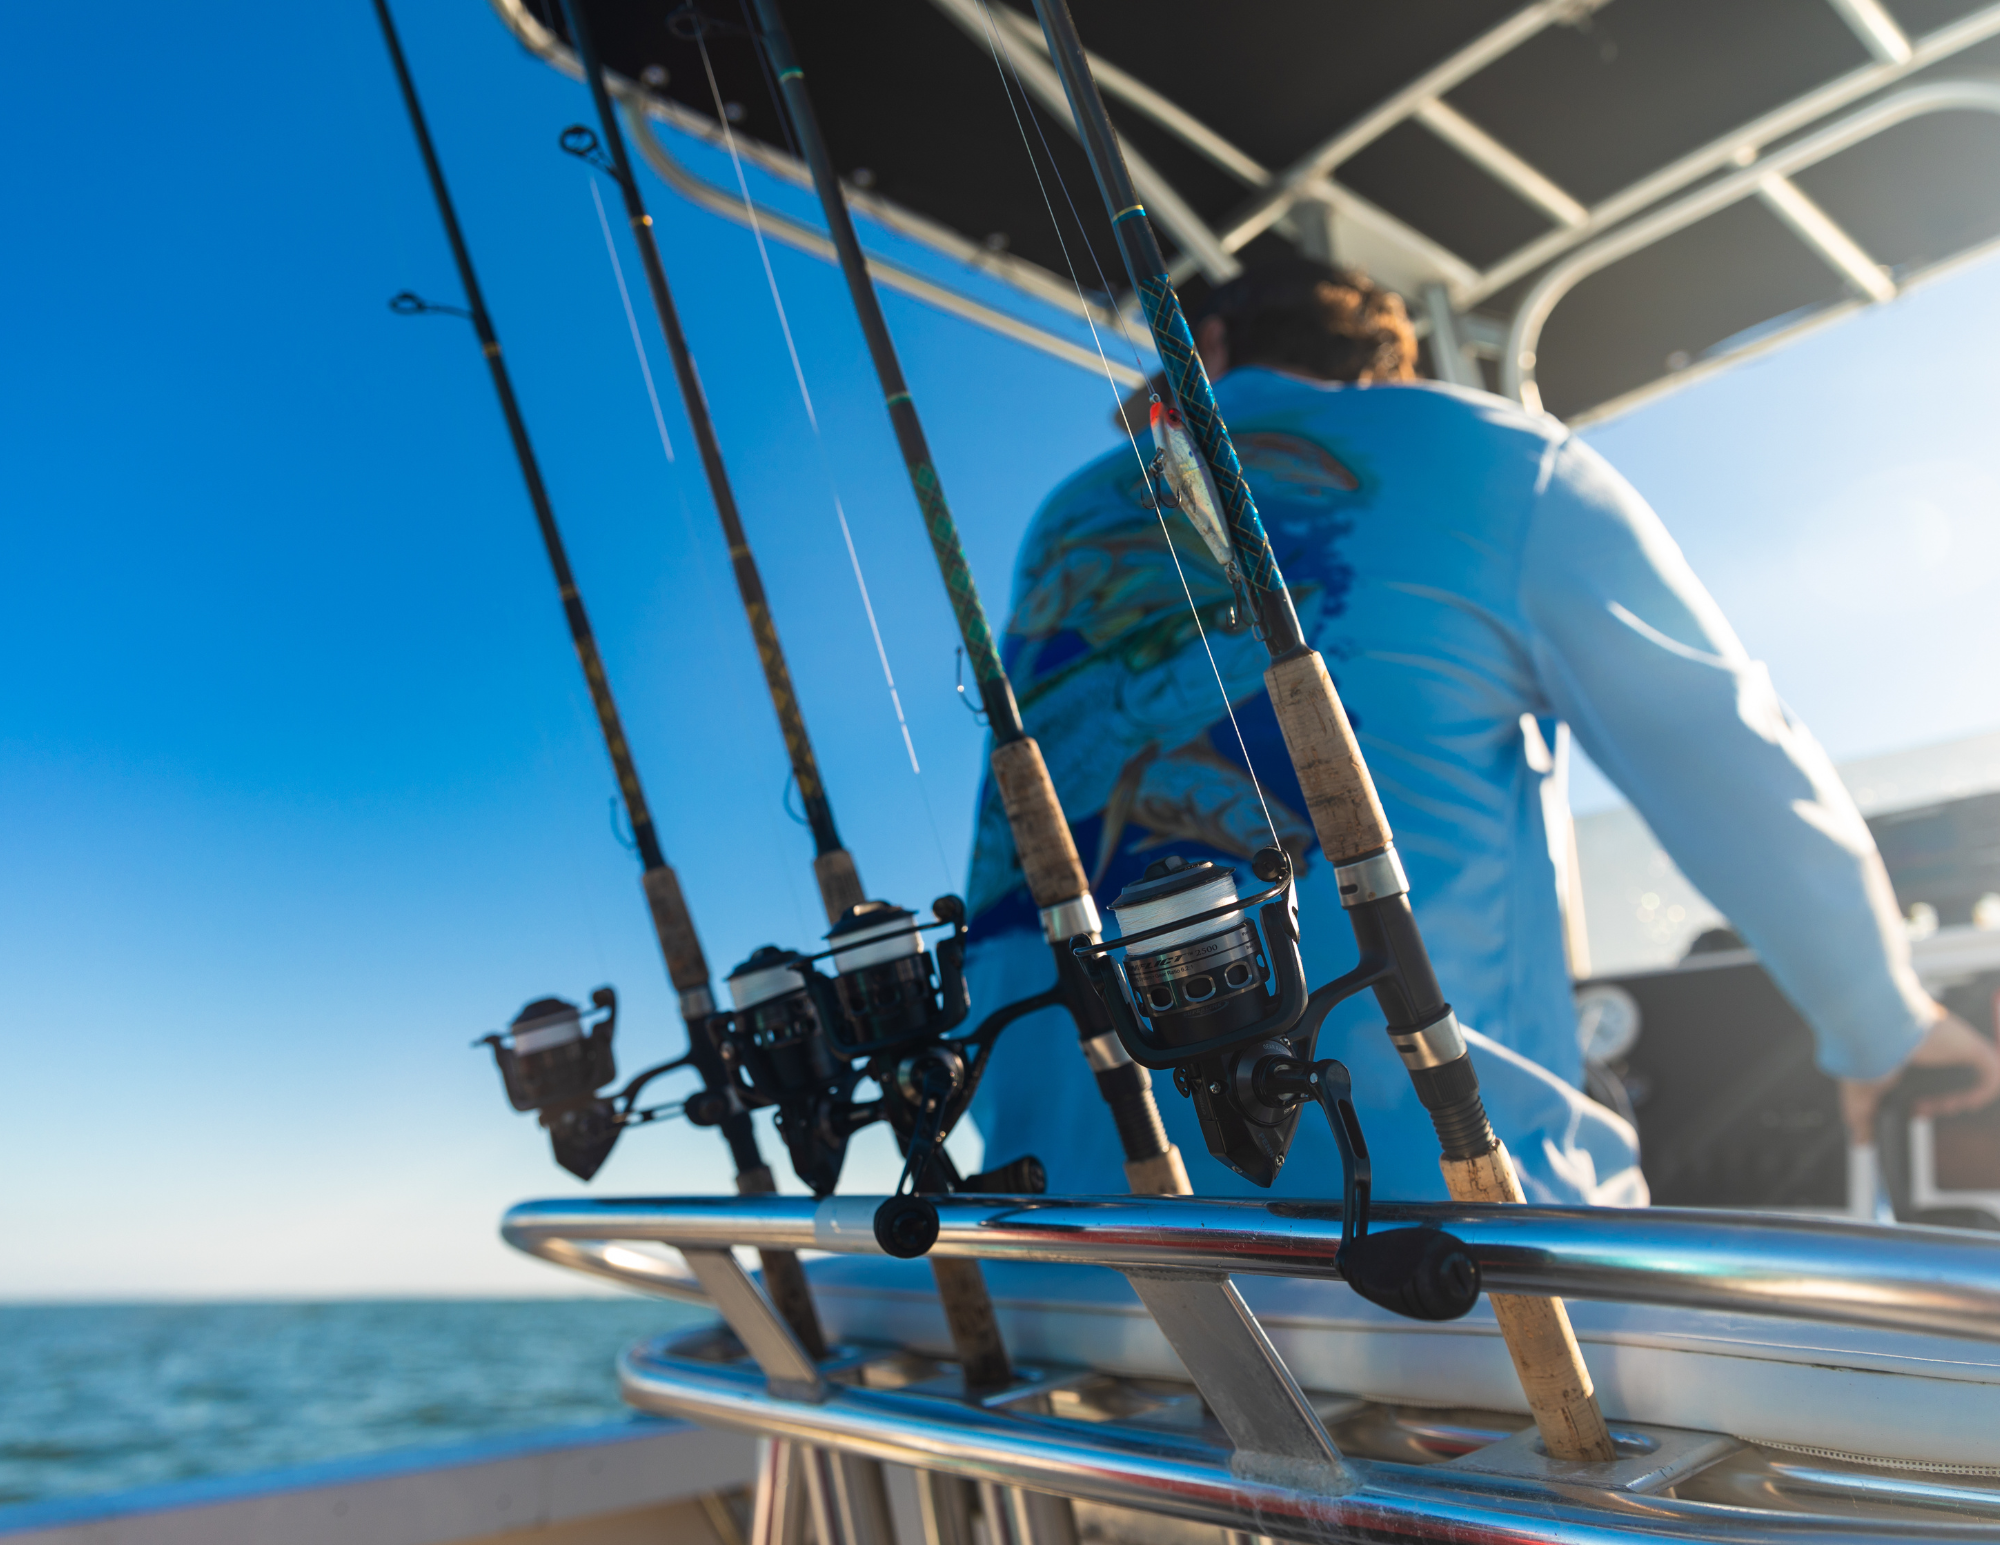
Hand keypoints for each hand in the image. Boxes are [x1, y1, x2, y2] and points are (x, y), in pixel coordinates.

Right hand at [1839, 1009, 1999, 1143]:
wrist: (1875, 1035)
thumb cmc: (1864, 1055)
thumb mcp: (1860, 1097)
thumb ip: (1862, 1120)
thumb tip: (1862, 1142)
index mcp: (1912, 1051)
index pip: (1930, 1075)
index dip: (1927, 1098)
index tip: (1916, 1111)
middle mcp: (1936, 1045)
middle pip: (1951, 1077)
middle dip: (1942, 1101)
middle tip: (1925, 1110)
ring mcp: (1955, 1045)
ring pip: (1972, 1076)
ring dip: (1961, 1098)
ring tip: (1944, 1108)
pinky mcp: (1971, 1046)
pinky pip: (1992, 1072)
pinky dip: (1983, 1093)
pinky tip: (1965, 1103)